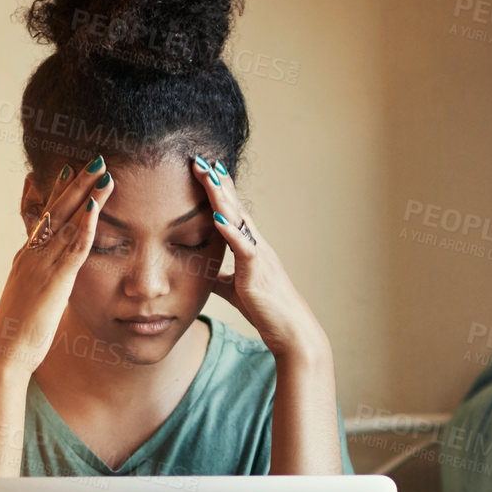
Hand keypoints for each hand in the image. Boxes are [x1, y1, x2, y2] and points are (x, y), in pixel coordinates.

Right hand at [0, 156, 115, 373]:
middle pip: (56, 210)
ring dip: (87, 195)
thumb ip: (44, 287)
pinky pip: (73, 247)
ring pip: (66, 221)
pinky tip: (96, 206)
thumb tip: (54, 287)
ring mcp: (40, 264)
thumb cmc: (20, 335)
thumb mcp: (33, 302)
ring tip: (104, 172)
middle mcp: (31, 254)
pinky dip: (85, 224)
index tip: (69, 171)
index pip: (43, 218)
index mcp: (26, 259)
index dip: (57, 194)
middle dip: (76, 184)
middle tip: (94, 160)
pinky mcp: (54, 280)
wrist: (6, 353)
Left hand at [189, 154, 326, 359]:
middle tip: (199, 159)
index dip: (219, 192)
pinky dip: (229, 231)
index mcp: (252, 249)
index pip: (233, 214)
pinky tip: (215, 217)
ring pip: (238, 219)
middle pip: (234, 208)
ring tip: (206, 174)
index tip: (204, 171)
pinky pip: (242, 247)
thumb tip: (204, 275)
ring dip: (220, 196)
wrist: (291, 331)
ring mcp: (259, 256)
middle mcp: (257, 246)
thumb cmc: (268, 312)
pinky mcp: (257, 271)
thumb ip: (221, 280)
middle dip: (217, 183)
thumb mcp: (237, 292)